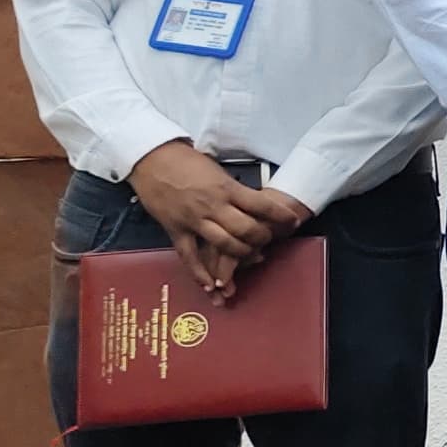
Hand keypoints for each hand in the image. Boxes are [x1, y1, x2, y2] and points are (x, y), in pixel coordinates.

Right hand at [125, 141, 298, 293]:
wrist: (152, 160)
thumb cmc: (186, 161)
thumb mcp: (218, 171)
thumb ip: (234, 189)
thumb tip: (252, 203)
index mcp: (227, 188)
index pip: (262, 206)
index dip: (281, 217)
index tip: (293, 222)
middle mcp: (213, 206)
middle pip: (246, 230)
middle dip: (262, 239)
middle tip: (270, 240)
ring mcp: (194, 220)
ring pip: (223, 245)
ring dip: (241, 255)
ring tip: (251, 258)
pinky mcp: (176, 230)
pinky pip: (189, 256)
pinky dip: (200, 273)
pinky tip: (211, 286)